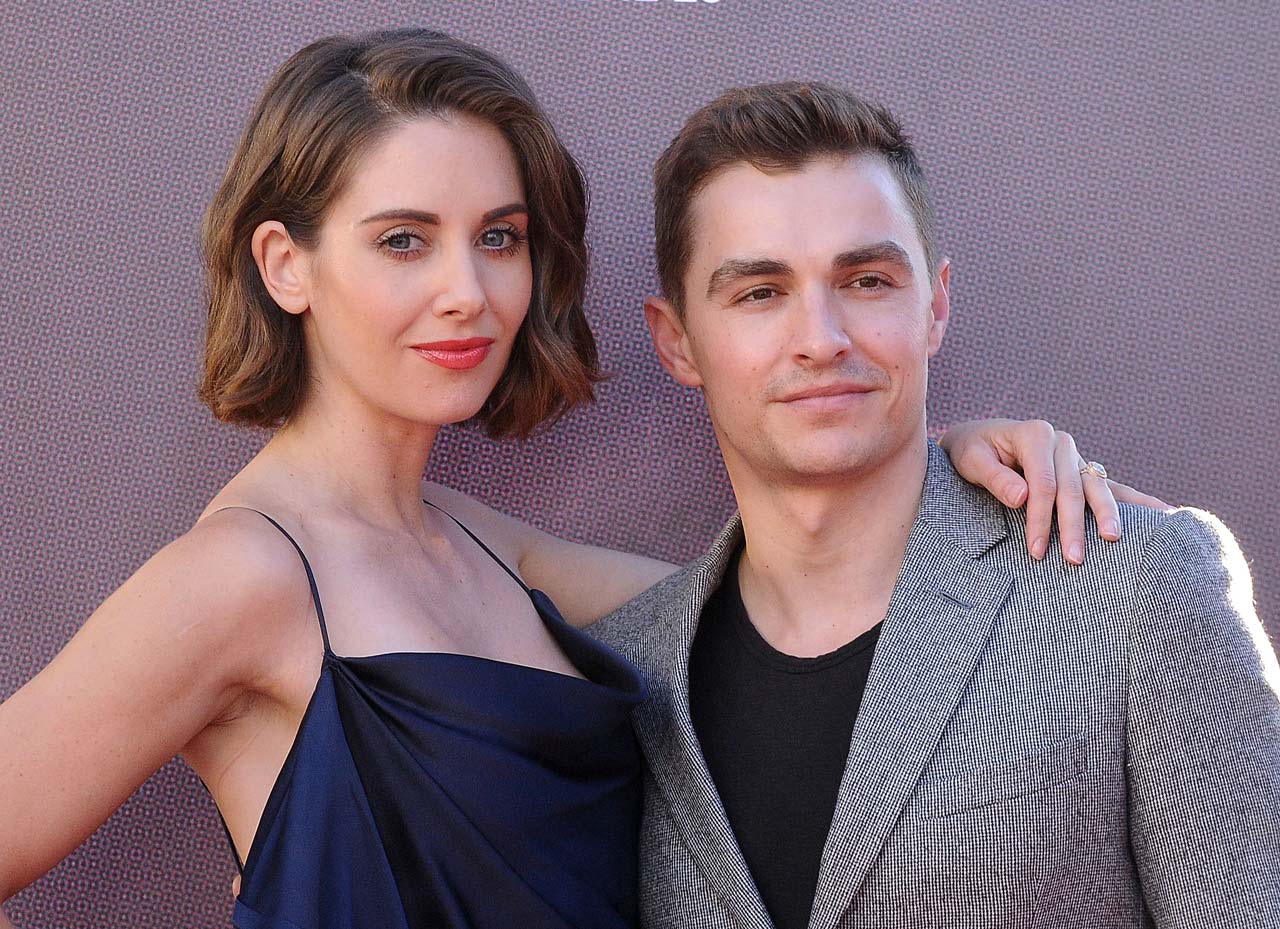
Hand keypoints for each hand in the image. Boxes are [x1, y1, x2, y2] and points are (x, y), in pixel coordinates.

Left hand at [939, 418, 1169, 563]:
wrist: (975, 441)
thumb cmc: (969, 451)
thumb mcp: (969, 459)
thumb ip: (994, 477)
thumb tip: (1023, 496)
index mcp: (1035, 435)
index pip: (1044, 484)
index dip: (1041, 518)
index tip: (1036, 550)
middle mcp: (1060, 443)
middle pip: (1073, 489)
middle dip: (1073, 526)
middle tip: (1074, 559)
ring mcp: (1075, 457)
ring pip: (1097, 488)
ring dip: (1107, 516)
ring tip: (1114, 541)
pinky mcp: (1082, 471)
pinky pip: (1112, 487)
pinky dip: (1138, 501)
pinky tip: (1165, 513)